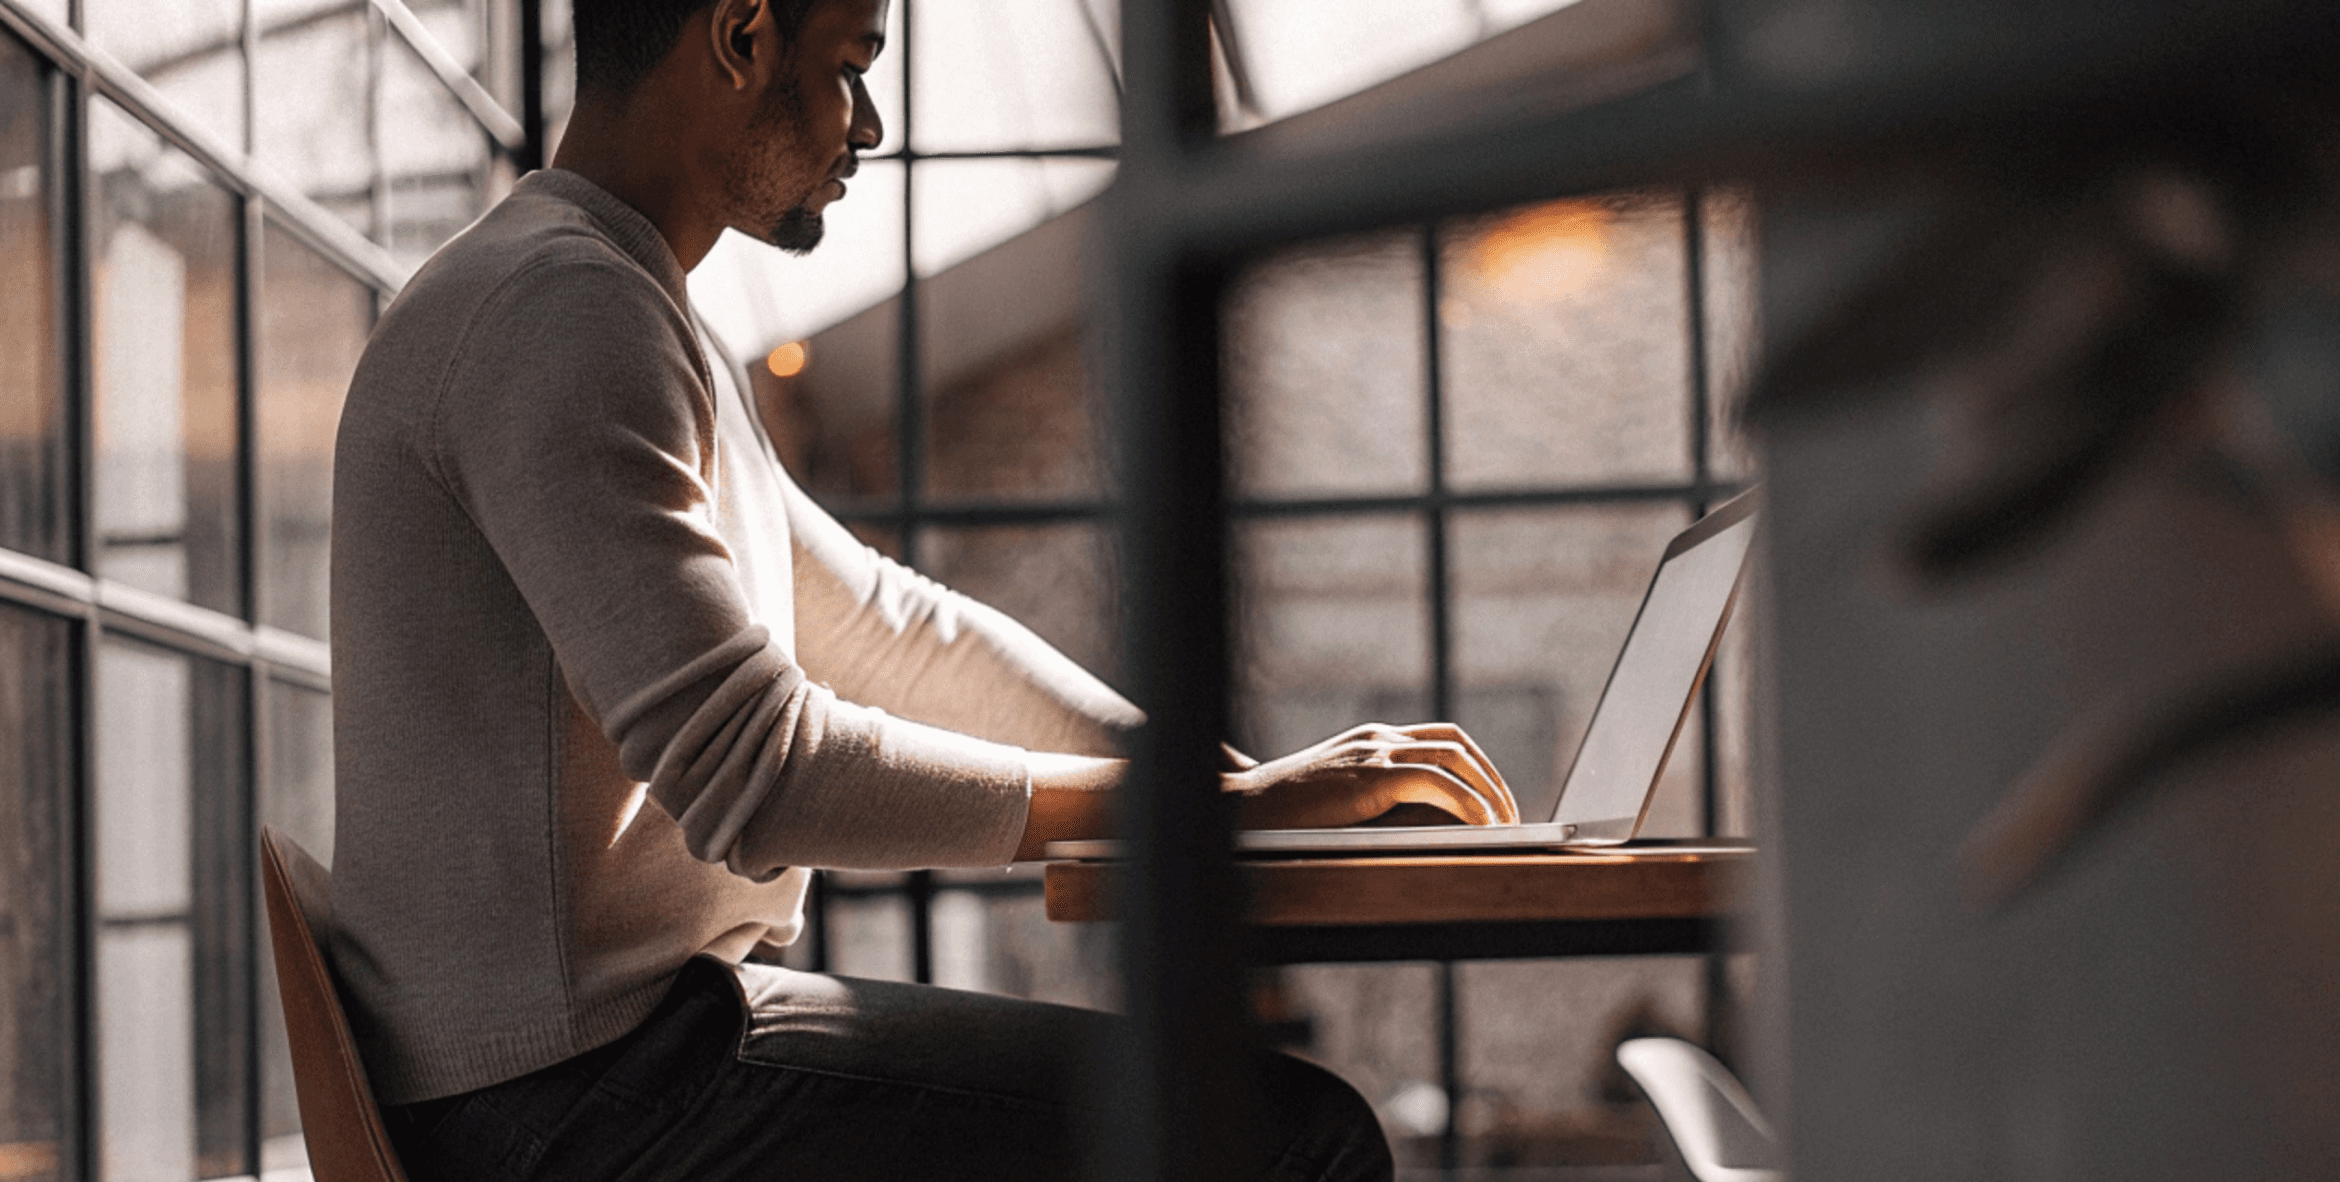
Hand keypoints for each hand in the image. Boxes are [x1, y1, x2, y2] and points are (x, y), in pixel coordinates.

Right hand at [1224, 722, 1518, 829]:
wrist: (1241, 807)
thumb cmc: (1285, 813)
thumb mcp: (1342, 799)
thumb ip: (1383, 801)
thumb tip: (1440, 825)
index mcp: (1372, 739)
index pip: (1444, 738)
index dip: (1478, 766)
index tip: (1496, 798)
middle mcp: (1378, 737)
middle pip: (1458, 744)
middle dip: (1492, 779)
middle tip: (1512, 815)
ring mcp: (1373, 752)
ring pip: (1454, 757)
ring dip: (1488, 791)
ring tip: (1506, 824)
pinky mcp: (1368, 775)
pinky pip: (1434, 781)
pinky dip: (1467, 802)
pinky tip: (1483, 825)